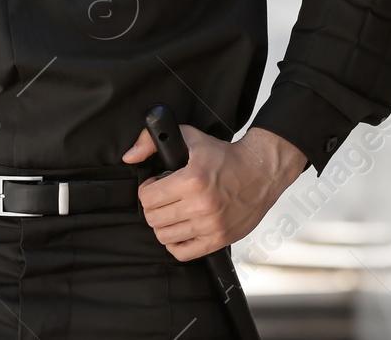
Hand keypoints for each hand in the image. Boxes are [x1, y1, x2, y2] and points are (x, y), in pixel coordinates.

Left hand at [122, 125, 306, 260]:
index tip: (155, 186)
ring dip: (164, 225)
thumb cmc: (225, 156)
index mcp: (192, 180)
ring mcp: (211, 225)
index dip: (147, 190)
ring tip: (173, 212)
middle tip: (164, 199)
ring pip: (165, 237)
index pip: (148, 198)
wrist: (261, 171)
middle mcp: (201, 205)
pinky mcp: (220, 239)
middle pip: (153, 219)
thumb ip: (152, 141)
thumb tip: (129, 157)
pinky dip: (177, 243)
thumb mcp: (189, 137)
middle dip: (154, 208)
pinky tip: (182, 228)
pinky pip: (183, 253)